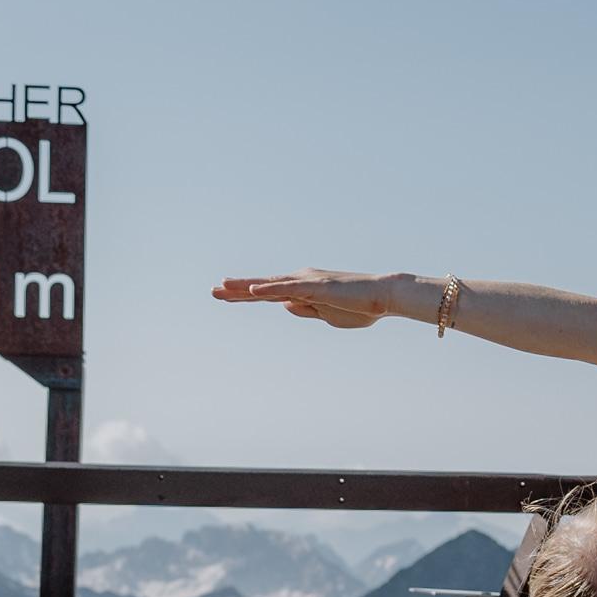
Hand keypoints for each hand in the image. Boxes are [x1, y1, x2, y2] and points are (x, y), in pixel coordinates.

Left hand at [211, 272, 403, 330]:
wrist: (384, 297)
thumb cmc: (360, 307)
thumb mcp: (327, 315)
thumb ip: (306, 310)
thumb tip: (285, 306)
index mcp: (303, 290)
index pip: (268, 294)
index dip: (244, 296)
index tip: (223, 296)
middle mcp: (301, 282)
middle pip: (263, 287)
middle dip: (237, 290)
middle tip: (212, 292)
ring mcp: (308, 282)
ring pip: (271, 285)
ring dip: (246, 287)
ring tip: (223, 288)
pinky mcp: (317, 286)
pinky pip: (289, 288)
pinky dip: (270, 290)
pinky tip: (253, 291)